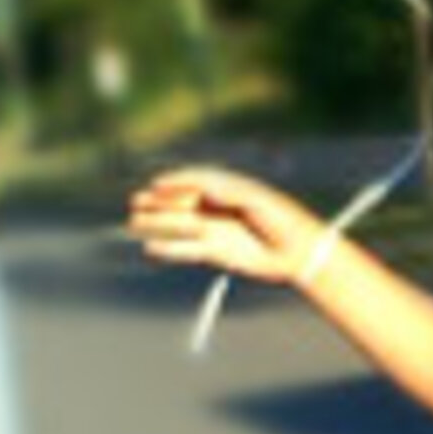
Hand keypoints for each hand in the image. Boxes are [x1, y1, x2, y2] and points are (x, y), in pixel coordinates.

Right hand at [127, 169, 321, 286]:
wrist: (299, 252)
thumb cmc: (283, 220)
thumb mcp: (258, 202)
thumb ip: (231, 195)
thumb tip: (206, 192)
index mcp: (227, 189)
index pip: (195, 181)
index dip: (176, 182)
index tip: (158, 185)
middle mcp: (217, 208)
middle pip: (182, 203)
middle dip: (159, 202)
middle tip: (136, 202)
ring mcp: (216, 230)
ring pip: (180, 226)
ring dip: (158, 224)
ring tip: (133, 224)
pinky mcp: (217, 252)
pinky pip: (188, 250)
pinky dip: (170, 249)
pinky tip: (151, 248)